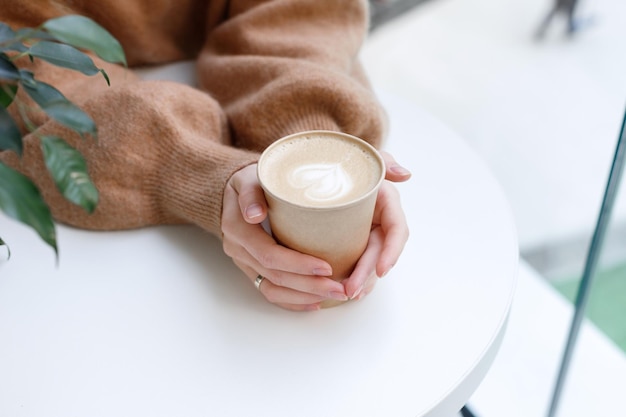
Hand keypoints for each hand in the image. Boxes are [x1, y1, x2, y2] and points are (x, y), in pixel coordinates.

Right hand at [221, 164, 349, 310]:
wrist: (237, 188)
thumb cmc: (252, 178)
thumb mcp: (250, 177)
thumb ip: (251, 193)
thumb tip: (254, 214)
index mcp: (238, 227)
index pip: (269, 254)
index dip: (298, 265)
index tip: (326, 267)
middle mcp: (238, 249)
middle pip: (275, 276)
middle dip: (309, 286)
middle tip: (340, 288)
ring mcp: (244, 261)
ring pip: (273, 289)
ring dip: (304, 296)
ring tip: (335, 296)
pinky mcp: (252, 268)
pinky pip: (269, 291)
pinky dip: (292, 300)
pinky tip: (315, 302)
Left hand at [341, 151, 410, 299]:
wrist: (320, 163)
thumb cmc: (344, 159)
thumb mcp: (365, 157)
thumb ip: (385, 162)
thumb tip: (405, 174)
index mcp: (386, 202)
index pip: (397, 230)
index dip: (392, 251)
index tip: (382, 269)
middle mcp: (378, 219)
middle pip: (378, 252)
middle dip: (368, 273)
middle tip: (352, 290)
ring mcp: (365, 231)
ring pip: (367, 261)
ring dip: (361, 281)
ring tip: (346, 295)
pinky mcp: (350, 239)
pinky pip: (354, 261)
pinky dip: (351, 276)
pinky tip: (340, 291)